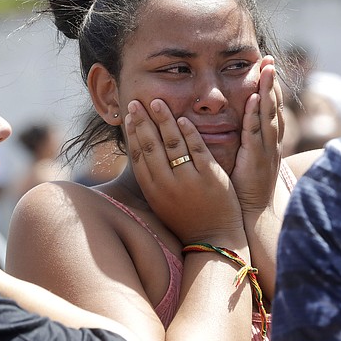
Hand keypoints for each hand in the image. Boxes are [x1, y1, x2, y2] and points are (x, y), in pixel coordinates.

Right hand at [124, 98, 243, 243]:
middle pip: (151, 145)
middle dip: (142, 121)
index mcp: (152, 190)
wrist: (212, 239)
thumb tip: (141, 154)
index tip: (128, 115)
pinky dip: (189, 132)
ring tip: (157, 102)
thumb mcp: (161, 202)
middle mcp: (166, 184)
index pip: (138, 156)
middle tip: (136, 101)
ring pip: (172, 143)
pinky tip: (183, 118)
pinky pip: (197, 149)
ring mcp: (188, 180)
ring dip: (163, 120)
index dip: (132, 133)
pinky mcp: (210, 177)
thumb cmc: (186, 219)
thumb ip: (153, 179)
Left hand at [231, 56, 283, 212]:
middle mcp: (270, 142)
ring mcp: (266, 149)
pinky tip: (254, 98)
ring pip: (268, 114)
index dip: (269, 86)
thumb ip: (243, 141)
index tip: (266, 66)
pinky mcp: (257, 158)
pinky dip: (256, 114)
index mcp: (267, 141)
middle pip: (273, 106)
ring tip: (267, 69)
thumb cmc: (244, 188)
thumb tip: (235, 124)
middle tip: (269, 58)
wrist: (253, 215)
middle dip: (272, 81)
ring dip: (268, 91)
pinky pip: (256, 132)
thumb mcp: (246, 159)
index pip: (269, 108)